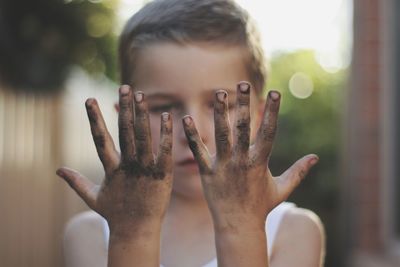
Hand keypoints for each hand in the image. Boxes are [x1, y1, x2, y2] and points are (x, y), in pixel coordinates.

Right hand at [57, 85, 173, 237]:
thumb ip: (77, 181)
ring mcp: (145, 169)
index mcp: (111, 168)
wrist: (136, 231)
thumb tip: (58, 170)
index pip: (100, 139)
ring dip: (142, 115)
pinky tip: (167, 116)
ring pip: (143, 138)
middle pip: (124, 132)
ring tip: (141, 95)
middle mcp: (127, 165)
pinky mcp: (162, 175)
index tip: (89, 99)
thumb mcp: (93, 197)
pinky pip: (164, 151)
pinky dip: (165, 134)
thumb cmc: (116, 214)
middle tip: (125, 87)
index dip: (94, 119)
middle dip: (124, 109)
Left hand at [182, 81, 317, 231]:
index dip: (272, 112)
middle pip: (243, 128)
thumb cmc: (260, 206)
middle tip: (242, 83)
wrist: (238, 226)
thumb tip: (316, 157)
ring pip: (221, 135)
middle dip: (243, 105)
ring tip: (218, 92)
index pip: (269, 132)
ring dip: (219, 113)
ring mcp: (224, 166)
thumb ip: (298, 171)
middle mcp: (242, 161)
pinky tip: (185, 118)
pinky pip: (198, 151)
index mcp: (260, 162)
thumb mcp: (282, 189)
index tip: (276, 92)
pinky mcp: (207, 172)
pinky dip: (192, 135)